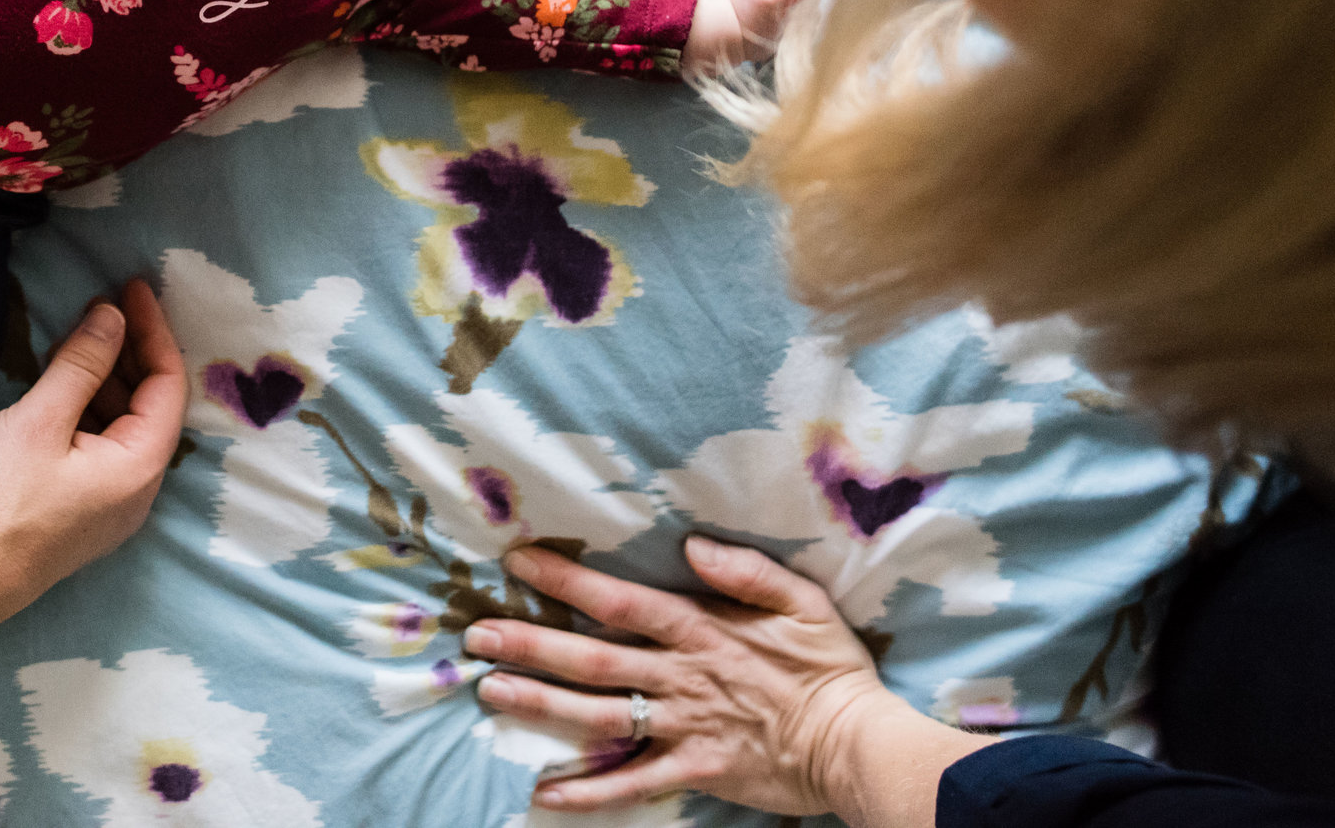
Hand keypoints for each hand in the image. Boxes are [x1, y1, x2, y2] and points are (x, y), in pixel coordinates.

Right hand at [0, 281, 186, 614]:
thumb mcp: (40, 420)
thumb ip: (82, 363)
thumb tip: (113, 316)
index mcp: (140, 468)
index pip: (168, 383)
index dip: (153, 329)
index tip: (130, 287)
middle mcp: (138, 491)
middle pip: (151, 404)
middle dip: (129, 351)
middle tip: (100, 307)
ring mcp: (111, 506)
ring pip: (124, 426)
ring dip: (105, 379)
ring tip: (73, 340)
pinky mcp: (82, 512)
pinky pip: (103, 448)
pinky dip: (89, 409)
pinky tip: (60, 386)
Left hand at [467, 539, 948, 818]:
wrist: (859, 745)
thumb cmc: (828, 667)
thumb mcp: (801, 599)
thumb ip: (746, 569)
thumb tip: (692, 544)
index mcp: (700, 629)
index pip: (619, 600)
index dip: (566, 579)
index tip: (518, 561)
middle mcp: (680, 676)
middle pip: (591, 657)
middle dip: (530, 643)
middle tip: (476, 635)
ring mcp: (683, 727)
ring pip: (598, 715)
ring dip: (541, 704)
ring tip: (490, 692)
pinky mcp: (694, 772)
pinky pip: (632, 784)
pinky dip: (589, 791)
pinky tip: (546, 791)